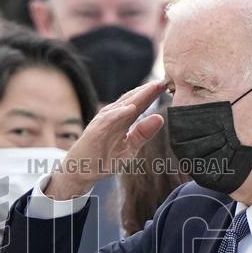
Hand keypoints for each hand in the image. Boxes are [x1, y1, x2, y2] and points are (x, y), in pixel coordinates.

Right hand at [45, 80, 166, 199]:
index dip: (154, 95)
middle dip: (149, 90)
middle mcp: (114, 116)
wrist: (82, 171)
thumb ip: (143, 134)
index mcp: (124, 120)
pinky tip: (131, 107)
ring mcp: (104, 121)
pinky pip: (109, 119)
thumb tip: (161, 118)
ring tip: (152, 88)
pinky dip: (120, 112)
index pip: (141, 104)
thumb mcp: (130, 148)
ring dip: (137, 96)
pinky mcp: (96, 129)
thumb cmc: (104, 159)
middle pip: (134, 100)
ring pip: (123, 105)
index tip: (169, 87)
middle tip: (165, 81)